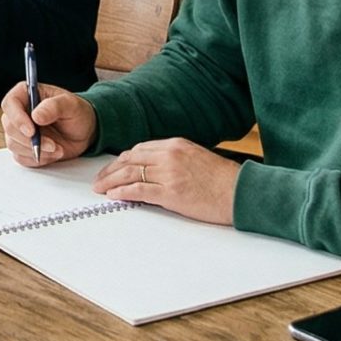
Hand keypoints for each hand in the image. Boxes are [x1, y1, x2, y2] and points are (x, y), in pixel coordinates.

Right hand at [0, 80, 95, 165]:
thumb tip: (36, 116)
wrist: (84, 132)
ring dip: (36, 151)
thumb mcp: (71, 105)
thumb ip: (54, 107)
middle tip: (52, 144)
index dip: (17, 118)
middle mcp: (20, 112)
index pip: (10, 104)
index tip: (31, 131)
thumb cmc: (77, 113)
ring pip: (14, 144)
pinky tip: (53, 153)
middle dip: (29, 140)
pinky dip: (38, 159)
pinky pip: (21, 157)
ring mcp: (20, 131)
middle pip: (9, 127)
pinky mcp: (23, 147)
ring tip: (57, 148)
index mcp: (26, 94)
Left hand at [92, 139, 240, 225]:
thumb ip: (174, 159)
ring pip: (130, 174)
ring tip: (100, 189)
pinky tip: (114, 196)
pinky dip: (123, 192)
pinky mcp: (171, 193)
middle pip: (130, 159)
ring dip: (111, 182)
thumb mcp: (197, 158)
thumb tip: (153, 167)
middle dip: (111, 170)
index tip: (113, 168)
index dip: (122, 160)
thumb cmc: (223, 180)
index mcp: (176, 145)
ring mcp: (169, 174)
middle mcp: (170, 155)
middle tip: (99, 180)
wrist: (240, 193)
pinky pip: (139, 190)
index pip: (139, 149)